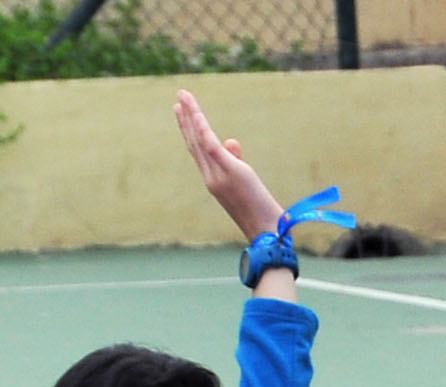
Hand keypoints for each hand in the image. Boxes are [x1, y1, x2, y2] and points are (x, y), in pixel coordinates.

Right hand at [175, 90, 285, 241]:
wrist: (266, 230)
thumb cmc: (260, 211)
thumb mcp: (246, 183)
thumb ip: (236, 160)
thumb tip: (230, 140)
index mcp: (213, 180)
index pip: (198, 151)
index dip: (190, 131)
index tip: (183, 112)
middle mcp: (210, 177)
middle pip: (194, 143)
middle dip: (186, 119)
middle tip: (179, 97)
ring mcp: (217, 175)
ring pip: (199, 141)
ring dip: (191, 117)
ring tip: (183, 97)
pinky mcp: (229, 172)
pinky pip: (211, 146)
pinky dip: (203, 129)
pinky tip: (197, 113)